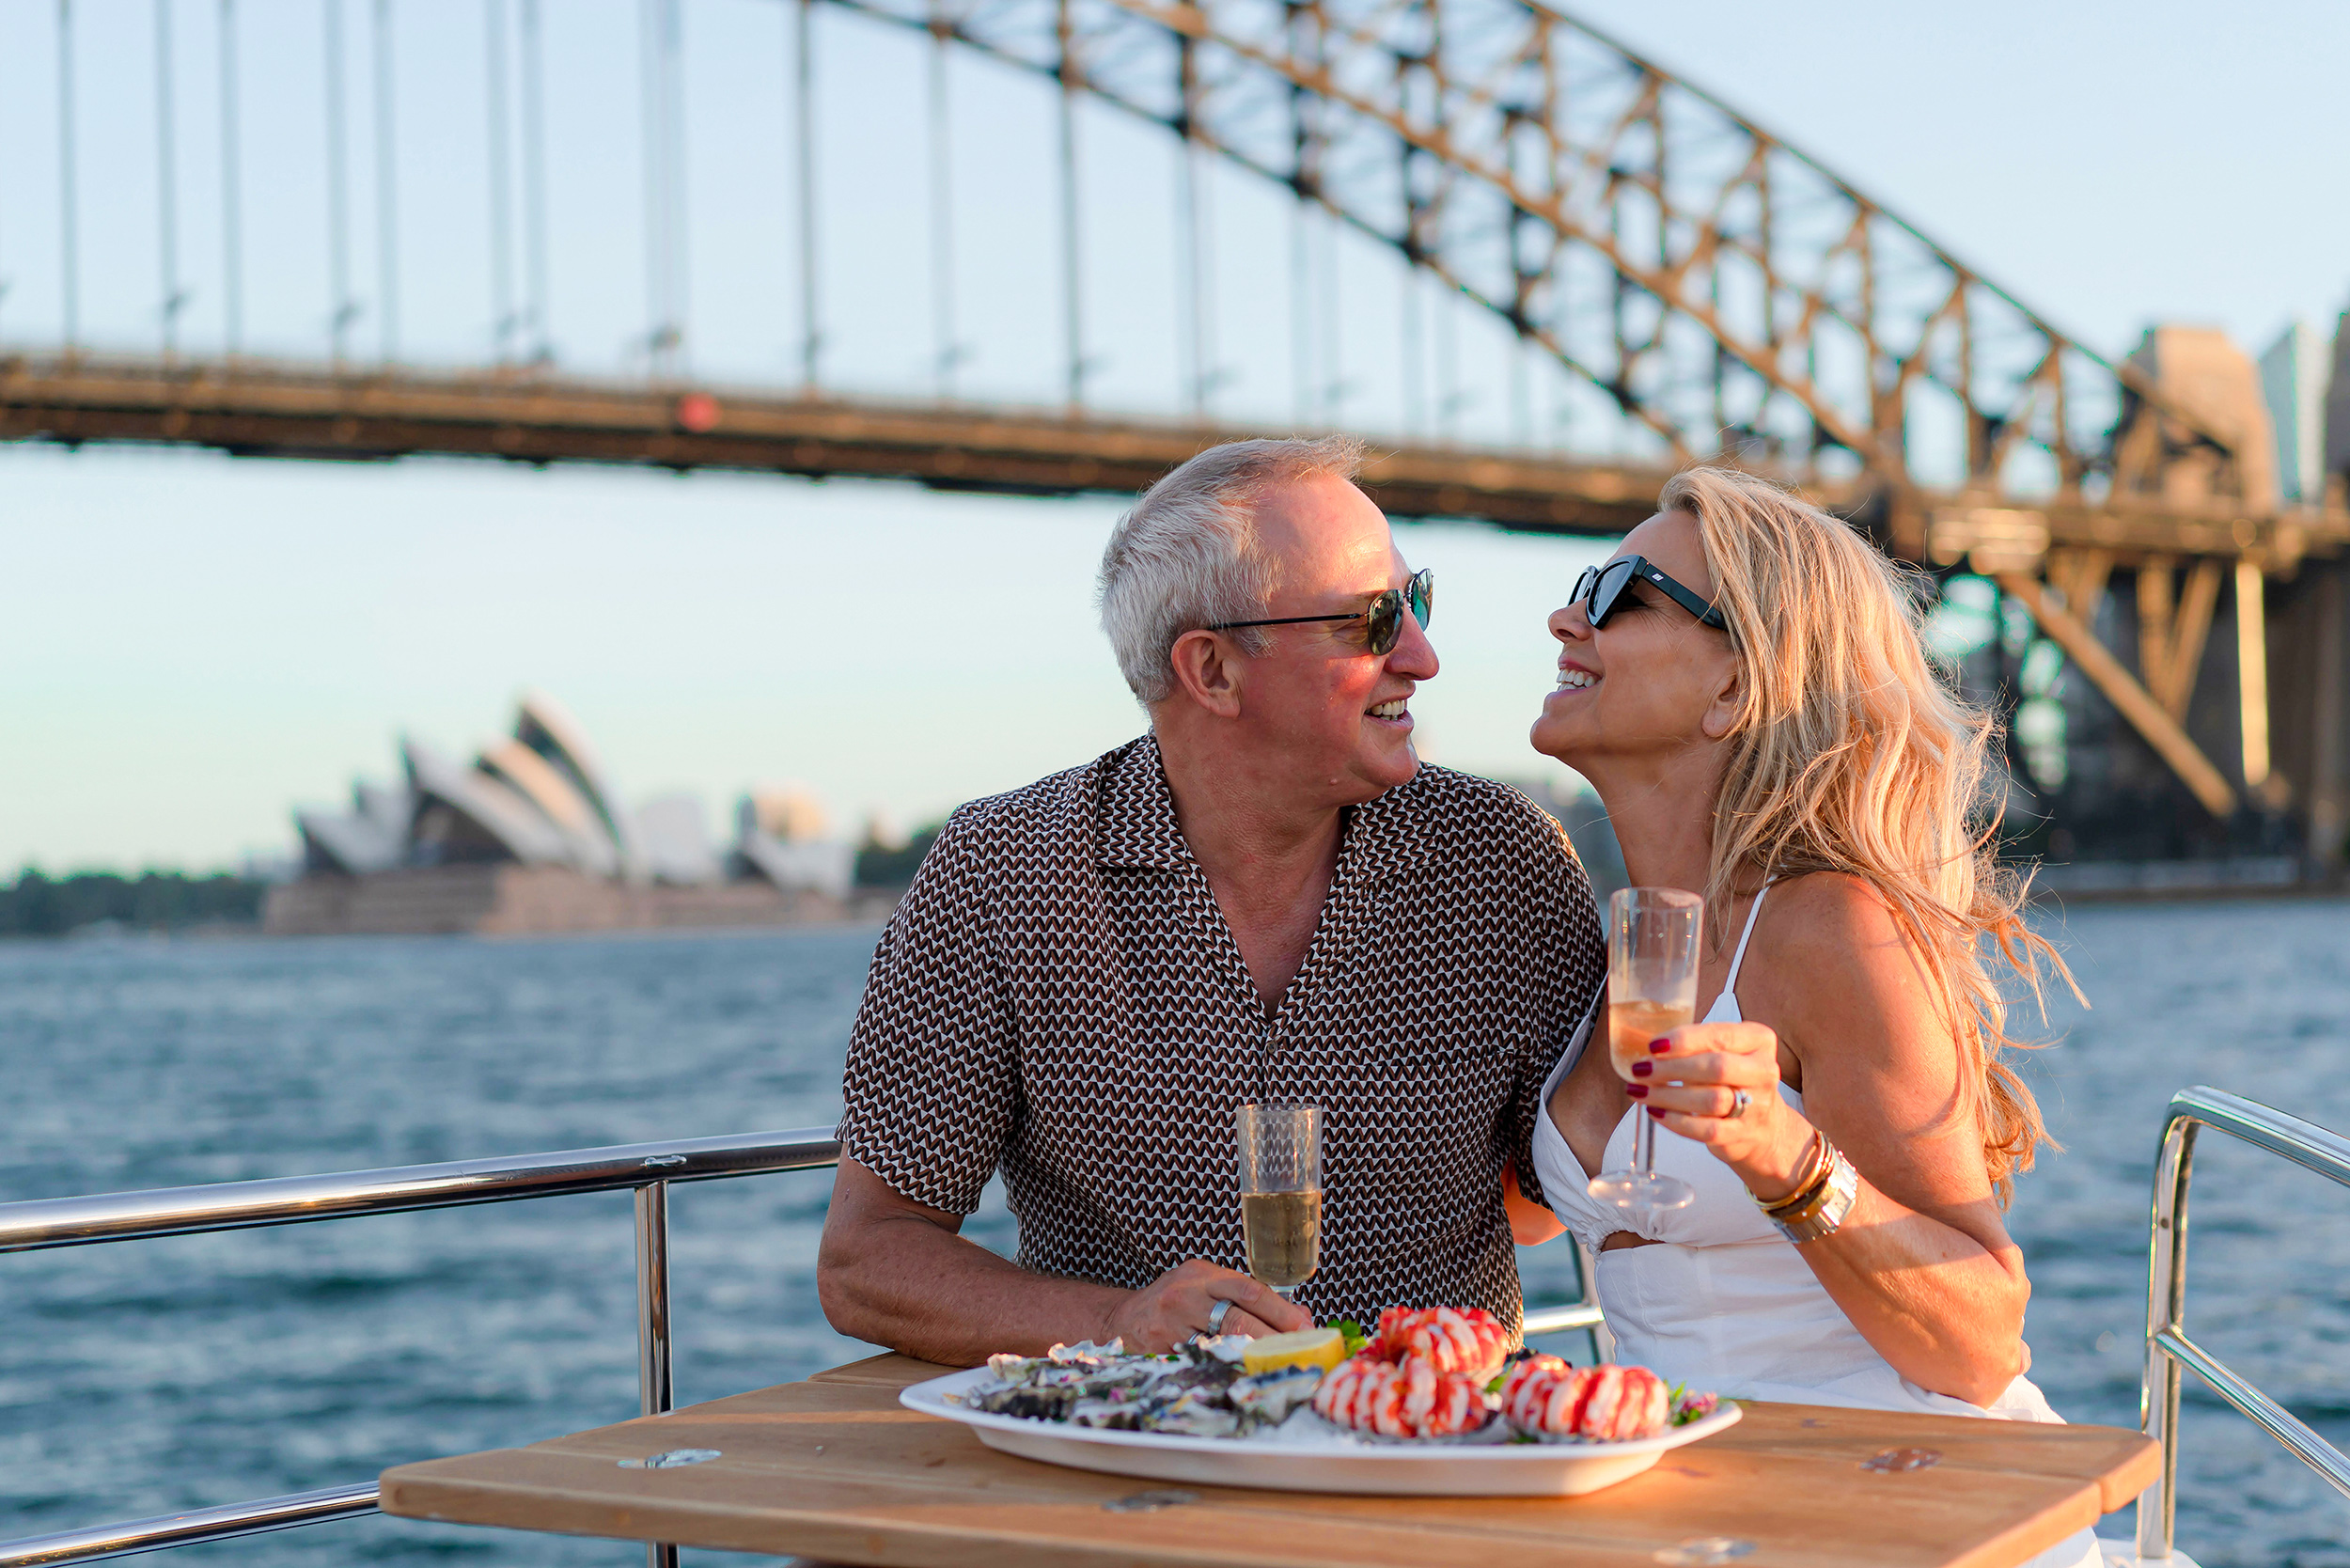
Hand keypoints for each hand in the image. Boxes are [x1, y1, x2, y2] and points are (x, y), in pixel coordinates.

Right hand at [1102, 1258, 1310, 1350]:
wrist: (1121, 1319)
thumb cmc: (1173, 1303)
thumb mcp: (1206, 1288)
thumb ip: (1247, 1299)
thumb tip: (1300, 1315)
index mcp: (1203, 1274)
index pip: (1250, 1289)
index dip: (1281, 1310)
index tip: (1305, 1327)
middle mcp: (1187, 1294)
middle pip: (1239, 1317)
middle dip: (1274, 1337)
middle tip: (1299, 1350)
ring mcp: (1172, 1323)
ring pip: (1222, 1343)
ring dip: (1254, 1357)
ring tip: (1278, 1365)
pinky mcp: (1163, 1349)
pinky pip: (1202, 1362)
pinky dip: (1227, 1369)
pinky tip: (1245, 1375)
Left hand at [1637, 1021, 1813, 1200]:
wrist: (1763, 1127)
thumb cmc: (1732, 1080)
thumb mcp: (1723, 1052)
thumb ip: (1694, 1045)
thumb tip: (1648, 1049)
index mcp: (1759, 1040)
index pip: (1720, 1036)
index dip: (1684, 1040)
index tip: (1653, 1045)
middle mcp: (1763, 1071)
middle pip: (1717, 1067)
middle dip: (1672, 1068)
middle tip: (1641, 1069)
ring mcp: (1757, 1106)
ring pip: (1711, 1100)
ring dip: (1668, 1096)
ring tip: (1640, 1091)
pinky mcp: (1742, 1135)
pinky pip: (1707, 1130)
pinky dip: (1676, 1121)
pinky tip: (1655, 1112)